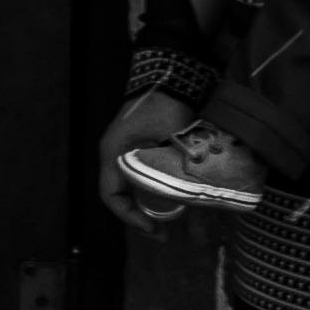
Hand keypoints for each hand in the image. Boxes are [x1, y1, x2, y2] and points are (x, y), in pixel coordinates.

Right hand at [92, 91, 197, 235]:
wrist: (170, 76)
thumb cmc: (163, 105)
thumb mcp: (169, 139)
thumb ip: (178, 167)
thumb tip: (197, 202)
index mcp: (114, 154)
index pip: (112, 195)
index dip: (129, 216)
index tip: (153, 227)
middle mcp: (119, 156)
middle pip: (126, 195)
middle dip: (146, 215)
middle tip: (165, 233)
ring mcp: (133, 152)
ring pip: (142, 187)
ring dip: (161, 204)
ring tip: (182, 222)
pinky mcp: (148, 148)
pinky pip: (153, 176)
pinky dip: (168, 189)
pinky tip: (189, 198)